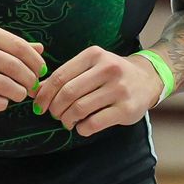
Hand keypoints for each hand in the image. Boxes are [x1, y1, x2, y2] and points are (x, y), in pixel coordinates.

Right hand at [0, 20, 43, 112]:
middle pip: (13, 66)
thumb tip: (39, 49)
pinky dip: (0, 104)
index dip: (35, 62)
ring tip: (19, 95)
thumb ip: (7, 42)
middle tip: (32, 86)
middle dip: (29, 80)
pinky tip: (2, 102)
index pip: (18, 46)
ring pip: (2, 85)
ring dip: (17, 93)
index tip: (41, 71)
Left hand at [32, 47, 162, 136]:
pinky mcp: (126, 109)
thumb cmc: (111, 74)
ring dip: (67, 120)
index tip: (38, 106)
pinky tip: (82, 126)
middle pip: (68, 93)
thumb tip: (36, 91)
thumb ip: (66, 76)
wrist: (147, 79)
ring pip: (80, 109)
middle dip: (55, 108)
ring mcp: (119, 89)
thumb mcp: (90, 66)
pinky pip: (94, 123)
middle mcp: (108, 69)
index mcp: (94, 55)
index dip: (45, 94)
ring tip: (68, 121)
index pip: (61, 76)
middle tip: (54, 115)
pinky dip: (82, 128)